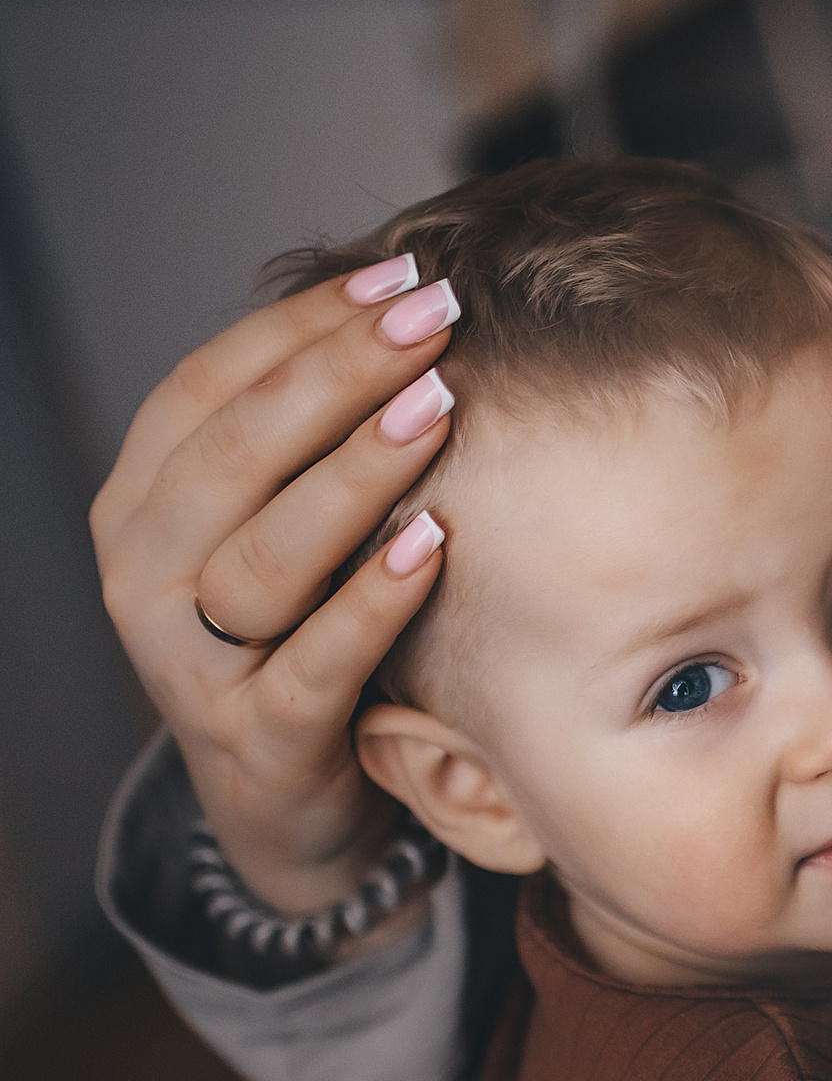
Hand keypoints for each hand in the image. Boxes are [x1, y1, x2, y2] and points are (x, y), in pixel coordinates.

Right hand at [92, 261, 460, 916]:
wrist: (291, 803)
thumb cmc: (305, 638)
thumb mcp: (288, 531)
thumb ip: (313, 441)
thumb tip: (409, 308)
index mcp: (144, 502)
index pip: (212, 386)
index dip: (304, 326)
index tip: (402, 277)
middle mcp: (147, 574)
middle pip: (236, 454)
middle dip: (337, 375)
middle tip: (434, 320)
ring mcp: (191, 662)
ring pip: (266, 553)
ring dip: (356, 475)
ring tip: (438, 409)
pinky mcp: (255, 737)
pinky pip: (314, 660)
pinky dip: (373, 600)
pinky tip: (436, 544)